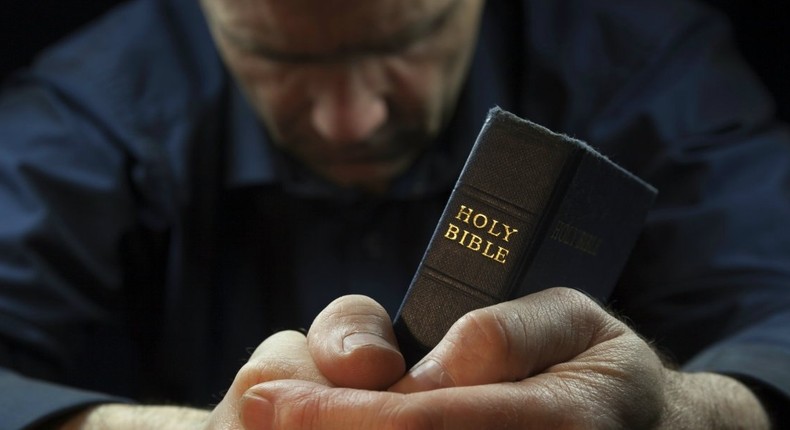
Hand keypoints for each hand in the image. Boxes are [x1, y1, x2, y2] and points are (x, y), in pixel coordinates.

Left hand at [239, 288, 770, 428]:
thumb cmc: (602, 370)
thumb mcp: (576, 321)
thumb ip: (512, 332)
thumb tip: (438, 366)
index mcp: (557, 421)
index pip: (420, 423)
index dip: (334, 415)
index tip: (262, 397)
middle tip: (254, 414)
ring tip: (282, 421)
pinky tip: (335, 427)